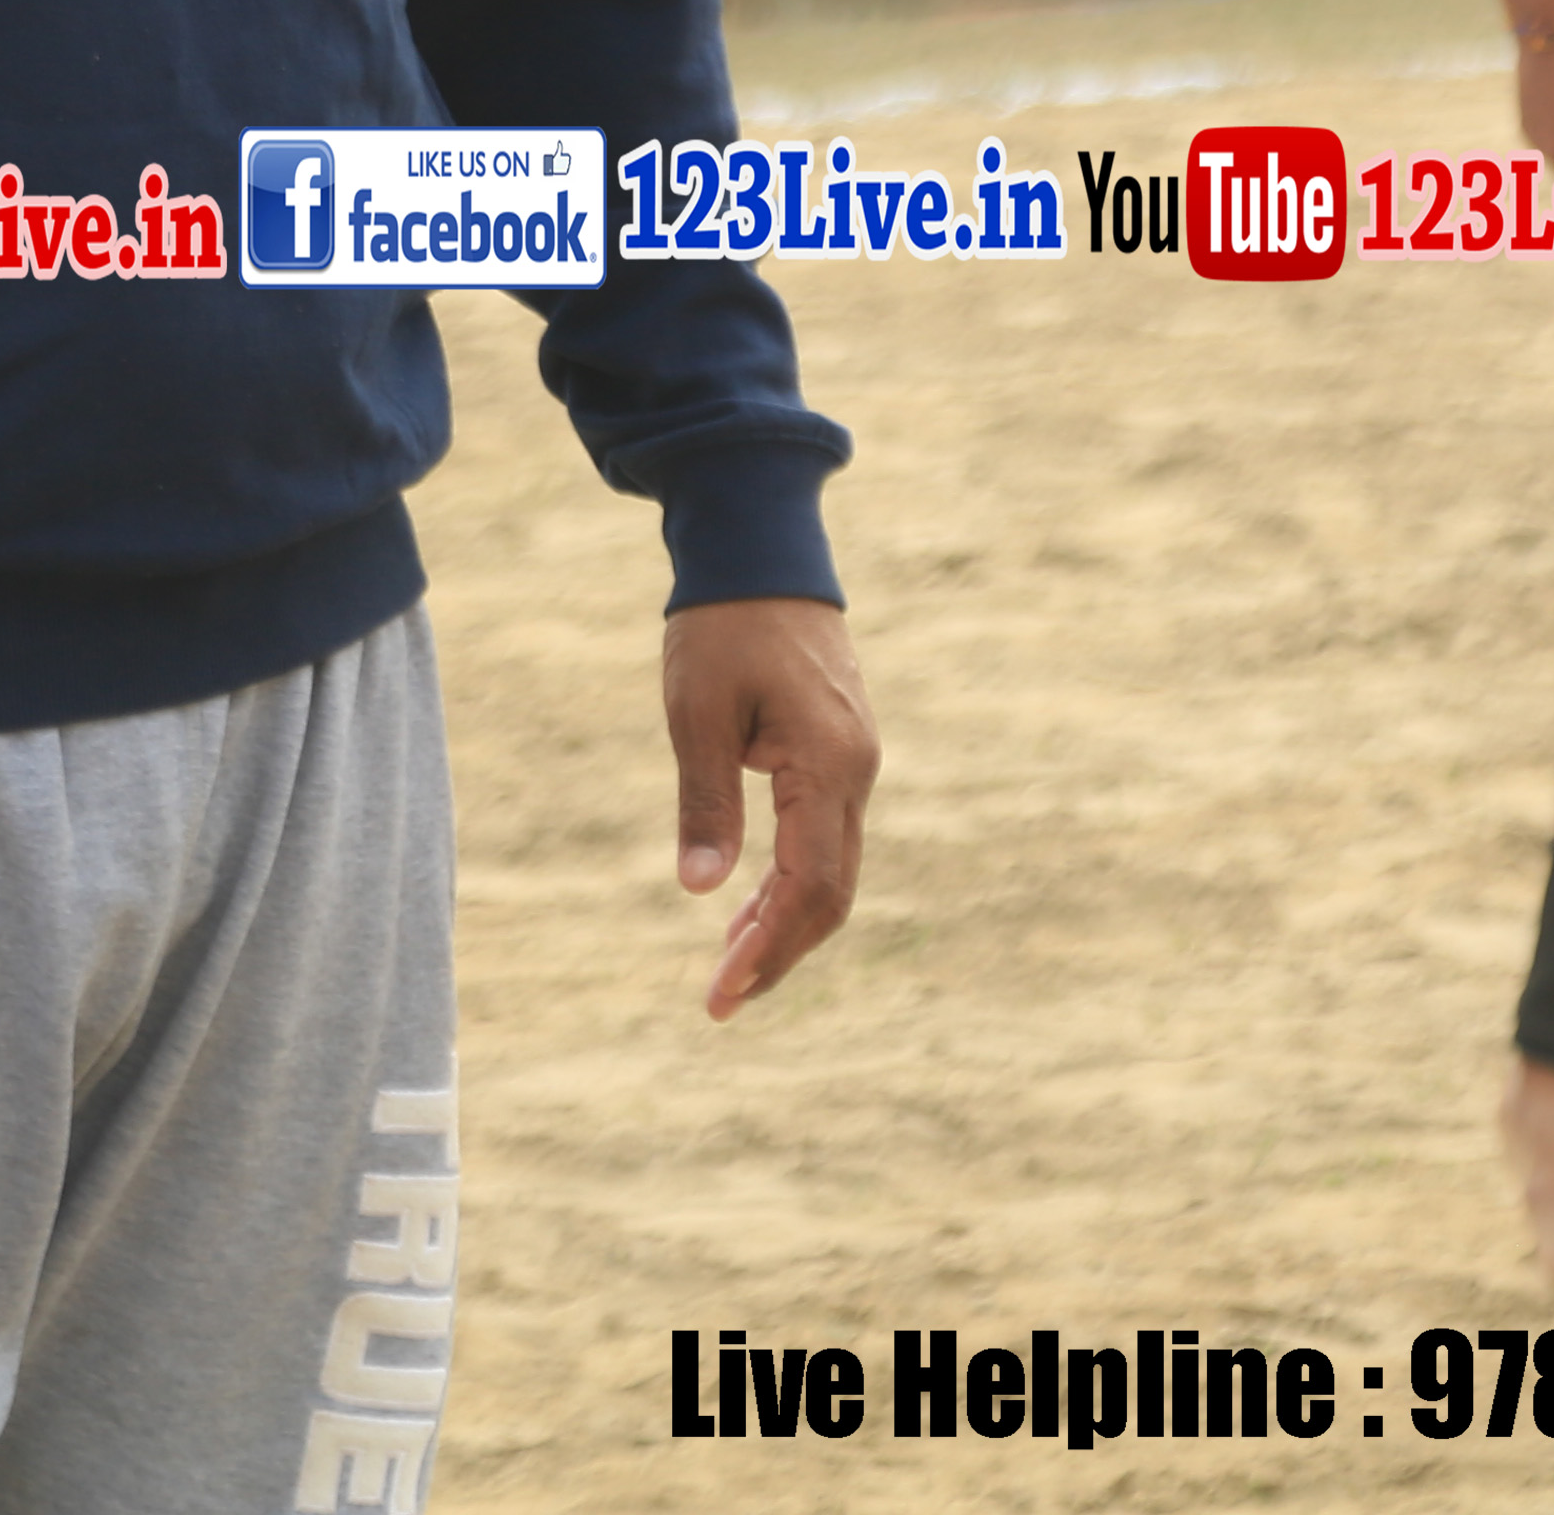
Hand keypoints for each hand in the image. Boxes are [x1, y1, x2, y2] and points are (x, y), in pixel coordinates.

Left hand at [661, 596, 874, 1017]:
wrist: (762, 552)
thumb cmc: (723, 626)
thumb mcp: (697, 713)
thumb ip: (704, 802)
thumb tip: (702, 891)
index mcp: (828, 765)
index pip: (810, 886)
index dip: (770, 948)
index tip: (722, 990)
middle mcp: (856, 772)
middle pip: (832, 894)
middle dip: (779, 952)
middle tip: (721, 1000)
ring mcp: (855, 763)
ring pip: (833, 870)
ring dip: (784, 922)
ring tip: (729, 967)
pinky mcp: (840, 753)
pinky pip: (826, 837)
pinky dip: (790, 881)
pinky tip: (748, 905)